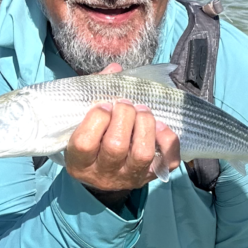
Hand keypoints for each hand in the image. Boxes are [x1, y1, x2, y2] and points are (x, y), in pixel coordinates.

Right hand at [65, 64, 180, 201]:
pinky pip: (167, 161)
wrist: (106, 174)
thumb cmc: (93, 140)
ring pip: (142, 154)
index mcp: (80, 162)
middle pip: (116, 146)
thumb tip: (116, 70)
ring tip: (143, 111)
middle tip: (126, 104)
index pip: (85, 143)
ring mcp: (130, 177)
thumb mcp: (83, 122)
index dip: (97, 118)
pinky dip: (168, 140)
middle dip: (124, 115)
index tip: (105, 105)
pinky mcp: (153, 176)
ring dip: (145, 124)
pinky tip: (160, 126)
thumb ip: (95, 94)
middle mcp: (104, 174)